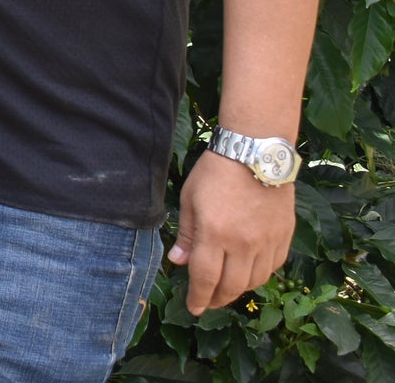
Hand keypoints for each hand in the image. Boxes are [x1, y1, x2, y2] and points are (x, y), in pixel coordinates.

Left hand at [168, 150, 296, 314]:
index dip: (198, 298)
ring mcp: (267, 242)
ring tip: (226, 288)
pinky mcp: (284, 237)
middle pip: (232, 286)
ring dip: (238, 289)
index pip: (205, 278)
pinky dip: (259, 275)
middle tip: (208, 303)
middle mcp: (243, 244)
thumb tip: (179, 262)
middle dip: (217, 299)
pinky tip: (249, 272)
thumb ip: (188, 234)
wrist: (256, 153)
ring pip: (254, 281)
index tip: (194, 309)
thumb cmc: (216, 172)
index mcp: (214, 234)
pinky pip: (273, 267)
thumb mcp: (190, 199)